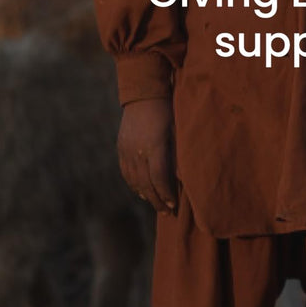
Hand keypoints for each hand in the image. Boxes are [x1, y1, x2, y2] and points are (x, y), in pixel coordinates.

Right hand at [117, 97, 176, 213]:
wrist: (145, 94)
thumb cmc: (170, 111)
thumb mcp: (179, 130)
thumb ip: (180, 154)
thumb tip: (185, 178)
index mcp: (155, 146)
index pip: (159, 178)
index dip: (166, 194)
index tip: (174, 205)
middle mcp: (138, 150)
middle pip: (145, 183)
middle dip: (157, 200)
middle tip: (167, 212)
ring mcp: (126, 149)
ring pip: (134, 180)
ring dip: (145, 195)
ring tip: (156, 205)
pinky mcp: (121, 147)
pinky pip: (125, 172)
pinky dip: (133, 184)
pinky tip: (141, 191)